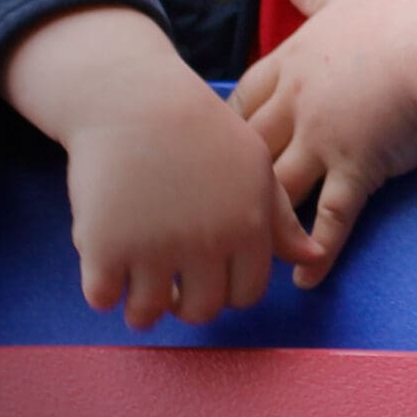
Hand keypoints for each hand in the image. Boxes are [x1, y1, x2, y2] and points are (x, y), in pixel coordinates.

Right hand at [1, 5, 320, 325]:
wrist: (136, 102)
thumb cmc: (201, 132)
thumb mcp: (254, 167)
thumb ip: (281, 219)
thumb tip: (313, 257)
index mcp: (249, 227)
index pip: (246, 294)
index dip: (226, 290)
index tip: (207, 276)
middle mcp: (205, 243)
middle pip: (200, 310)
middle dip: (185, 305)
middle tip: (170, 285)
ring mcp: (153, 247)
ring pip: (147, 314)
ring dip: (141, 308)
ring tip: (136, 283)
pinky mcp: (104, 245)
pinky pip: (102, 298)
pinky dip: (102, 291)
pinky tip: (106, 267)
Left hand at [229, 0, 416, 286]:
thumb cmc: (403, 13)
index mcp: (296, 63)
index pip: (246, 99)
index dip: (231, 124)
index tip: (220, 143)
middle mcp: (298, 106)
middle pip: (248, 150)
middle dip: (230, 179)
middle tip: (214, 208)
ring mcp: (324, 141)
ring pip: (275, 190)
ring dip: (260, 223)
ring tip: (245, 254)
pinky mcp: (358, 169)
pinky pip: (329, 219)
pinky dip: (315, 252)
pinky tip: (305, 279)